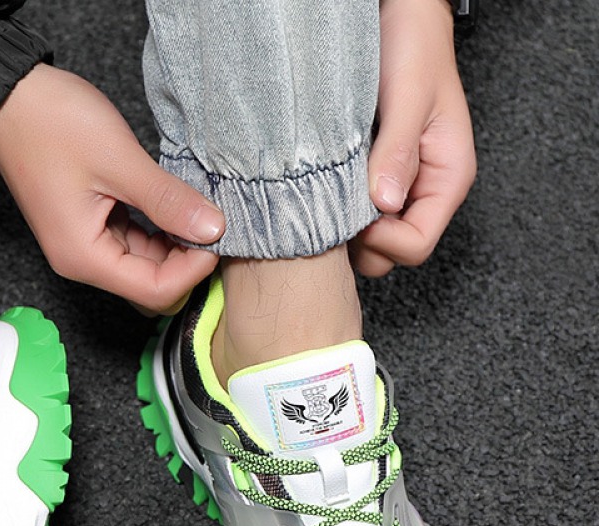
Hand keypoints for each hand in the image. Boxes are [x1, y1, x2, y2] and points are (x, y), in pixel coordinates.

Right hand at [0, 64, 224, 311]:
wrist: (8, 97)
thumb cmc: (50, 124)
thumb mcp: (118, 160)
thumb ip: (167, 200)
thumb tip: (213, 228)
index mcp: (84, 257)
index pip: (154, 291)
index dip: (193, 270)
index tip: (218, 234)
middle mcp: (82, 261)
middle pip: (149, 286)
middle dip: (186, 263)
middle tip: (213, 223)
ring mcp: (84, 246)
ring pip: (144, 267)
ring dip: (174, 246)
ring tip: (196, 210)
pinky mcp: (88, 227)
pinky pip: (132, 244)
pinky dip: (157, 232)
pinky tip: (174, 207)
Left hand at [351, 0, 476, 276]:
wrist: (400, 16)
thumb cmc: (414, 46)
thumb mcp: (409, 96)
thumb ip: (397, 151)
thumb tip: (385, 205)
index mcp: (447, 180)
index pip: (416, 246)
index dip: (382, 240)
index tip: (355, 213)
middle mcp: (423, 193)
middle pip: (389, 254)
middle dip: (360, 240)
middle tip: (334, 203)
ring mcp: (396, 191)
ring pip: (367, 241)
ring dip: (344, 225)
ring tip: (328, 190)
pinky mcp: (371, 182)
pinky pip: (352, 215)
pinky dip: (336, 209)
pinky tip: (324, 183)